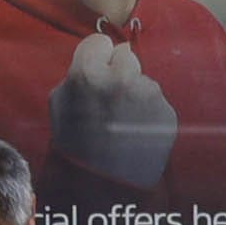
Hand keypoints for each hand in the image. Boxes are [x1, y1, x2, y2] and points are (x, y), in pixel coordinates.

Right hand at [50, 30, 180, 186]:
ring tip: (122, 119)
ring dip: (135, 92)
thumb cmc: (75, 143)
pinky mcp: (166, 112)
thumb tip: (97, 56)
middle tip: (110, 97)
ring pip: (143, 78)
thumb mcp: (59, 104)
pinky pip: (156, 100)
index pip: (100, 41)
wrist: (103, 183)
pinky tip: (136, 129)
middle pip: (125, 55)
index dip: (97, 56)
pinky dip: (148, 111)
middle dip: (119, 71)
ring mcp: (147, 95)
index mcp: (88, 74)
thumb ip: (77, 75)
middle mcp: (121, 79)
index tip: (97, 70)